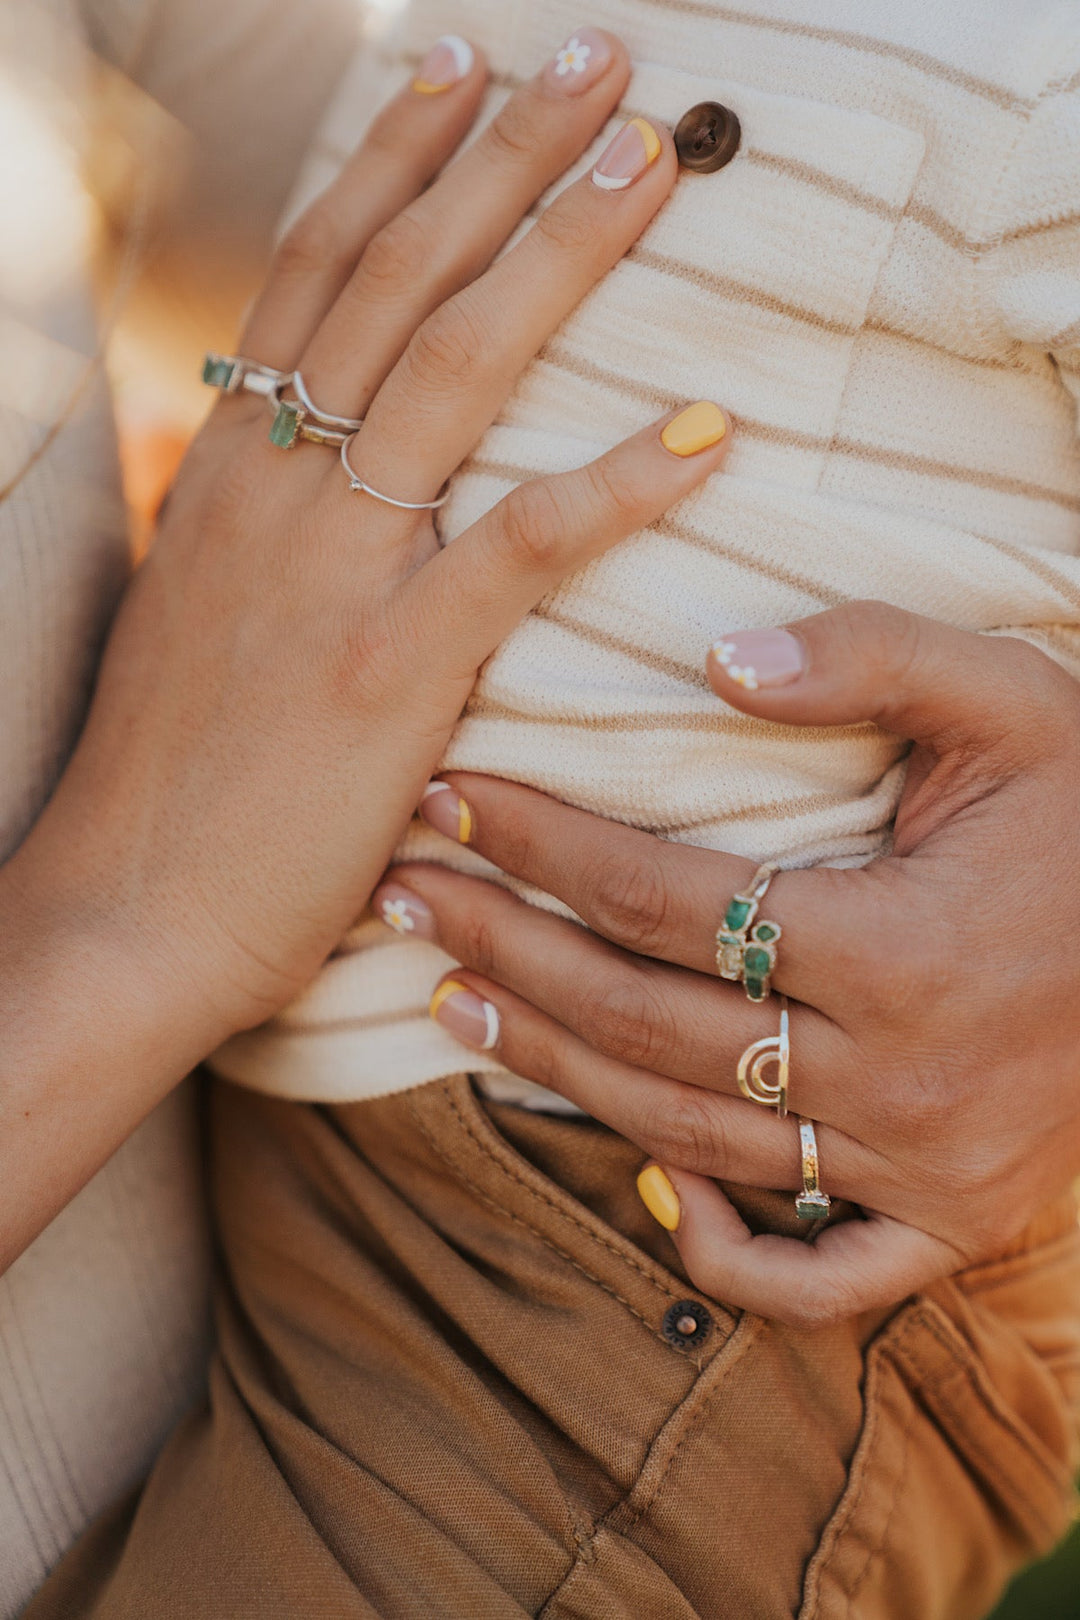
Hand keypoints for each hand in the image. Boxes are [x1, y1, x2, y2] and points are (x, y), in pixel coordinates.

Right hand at [0, 35, 732, 1264]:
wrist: (128, 918)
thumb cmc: (172, 783)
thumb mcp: (198, 622)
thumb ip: (258, 536)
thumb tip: (314, 478)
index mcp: (224, 477)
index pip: (310, 277)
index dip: (388, 160)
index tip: (455, 68)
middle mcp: (267, 496)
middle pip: (391, 284)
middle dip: (494, 156)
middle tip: (592, 63)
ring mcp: (327, 579)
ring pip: (450, 373)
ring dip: (556, 256)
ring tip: (648, 162)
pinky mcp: (387, 675)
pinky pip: (516, 551)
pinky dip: (613, 486)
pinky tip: (702, 432)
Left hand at [377, 603, 1079, 1325]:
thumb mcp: (1012, 698)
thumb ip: (868, 659)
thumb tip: (714, 656)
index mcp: (903, 947)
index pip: (665, 899)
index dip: (539, 847)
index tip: (448, 798)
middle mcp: (900, 1077)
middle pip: (645, 1023)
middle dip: (504, 950)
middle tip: (401, 896)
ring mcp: (925, 1169)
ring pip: (691, 1136)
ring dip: (554, 1070)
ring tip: (452, 998)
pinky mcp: (954, 1222)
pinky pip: (817, 1280)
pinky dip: (724, 1252)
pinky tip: (645, 1188)